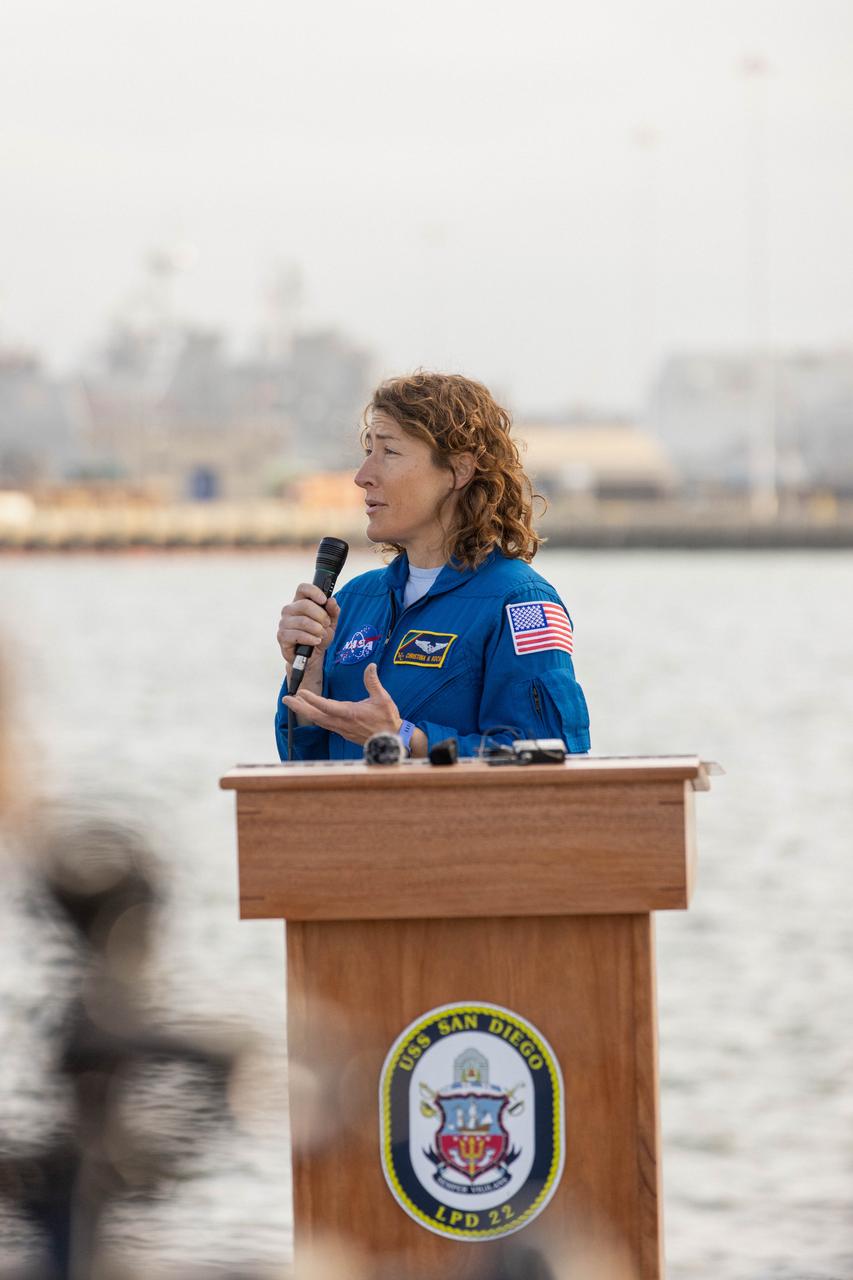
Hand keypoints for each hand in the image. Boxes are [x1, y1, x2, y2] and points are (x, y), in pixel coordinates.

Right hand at [277, 584, 339, 693]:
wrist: (312, 656)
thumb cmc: (319, 635)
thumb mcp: (331, 623)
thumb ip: (333, 611)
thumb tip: (332, 601)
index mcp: (300, 602)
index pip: (303, 588)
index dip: (314, 592)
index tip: (324, 600)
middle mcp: (289, 610)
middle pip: (304, 605)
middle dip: (320, 615)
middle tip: (326, 624)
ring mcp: (284, 623)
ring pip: (302, 621)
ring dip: (317, 629)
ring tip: (322, 635)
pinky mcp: (282, 636)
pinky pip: (297, 635)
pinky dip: (310, 638)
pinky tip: (316, 641)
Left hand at [282, 663, 401, 746]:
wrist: (392, 740)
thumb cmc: (387, 719)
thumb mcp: (382, 698)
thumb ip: (373, 681)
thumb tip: (370, 666)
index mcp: (349, 713)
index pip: (326, 706)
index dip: (312, 699)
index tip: (300, 692)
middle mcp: (341, 723)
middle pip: (315, 715)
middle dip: (299, 707)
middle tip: (286, 699)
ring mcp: (341, 730)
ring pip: (318, 721)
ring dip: (305, 712)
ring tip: (294, 703)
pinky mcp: (343, 733)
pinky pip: (324, 724)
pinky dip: (314, 717)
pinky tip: (311, 712)